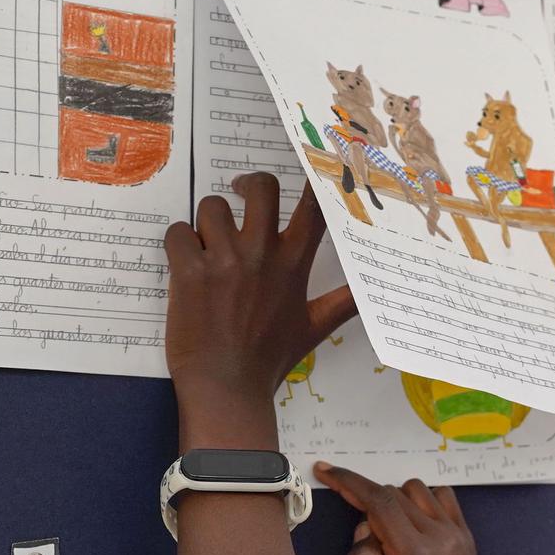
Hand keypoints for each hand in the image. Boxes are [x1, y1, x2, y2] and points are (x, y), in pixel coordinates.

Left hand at [164, 173, 354, 442]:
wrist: (226, 388)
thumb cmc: (269, 359)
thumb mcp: (313, 328)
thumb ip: (344, 302)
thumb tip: (376, 291)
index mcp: (294, 265)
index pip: (313, 209)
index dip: (314, 180)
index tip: (310, 166)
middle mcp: (261, 254)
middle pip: (262, 188)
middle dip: (250, 186)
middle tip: (241, 196)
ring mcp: (224, 260)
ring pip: (212, 206)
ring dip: (208, 223)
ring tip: (208, 248)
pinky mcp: (188, 271)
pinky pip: (178, 231)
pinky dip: (179, 243)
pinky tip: (186, 265)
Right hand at [317, 465, 511, 554]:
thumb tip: (365, 528)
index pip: (379, 501)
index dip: (348, 482)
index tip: (325, 471)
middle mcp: (441, 536)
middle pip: (395, 493)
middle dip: (368, 504)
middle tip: (370, 548)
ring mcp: (458, 533)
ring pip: (416, 490)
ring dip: (394, 502)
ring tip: (390, 541)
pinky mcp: (466, 535)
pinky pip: (440, 497)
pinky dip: (418, 502)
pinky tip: (410, 528)